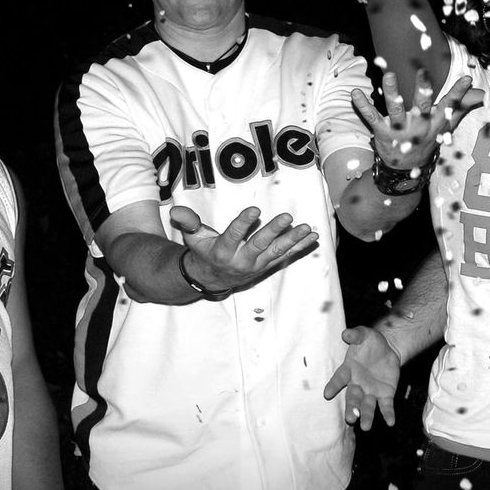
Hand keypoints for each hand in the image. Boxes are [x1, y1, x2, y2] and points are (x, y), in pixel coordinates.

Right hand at [169, 205, 317, 294]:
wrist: (211, 280)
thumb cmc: (203, 252)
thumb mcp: (192, 237)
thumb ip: (188, 223)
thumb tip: (176, 211)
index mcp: (222, 251)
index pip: (234, 235)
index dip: (244, 223)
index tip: (255, 209)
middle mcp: (241, 260)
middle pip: (259, 244)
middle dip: (274, 231)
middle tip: (287, 216)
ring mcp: (256, 264)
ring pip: (276, 251)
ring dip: (293, 240)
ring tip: (307, 228)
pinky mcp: (267, 266)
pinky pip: (285, 256)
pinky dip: (299, 247)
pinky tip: (313, 237)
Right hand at [322, 326, 399, 429]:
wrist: (388, 349)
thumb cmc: (371, 342)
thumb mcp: (365, 334)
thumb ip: (356, 335)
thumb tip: (346, 333)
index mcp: (349, 370)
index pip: (339, 379)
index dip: (333, 386)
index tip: (327, 394)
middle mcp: (358, 384)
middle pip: (353, 398)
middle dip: (351, 408)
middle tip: (350, 418)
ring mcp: (371, 391)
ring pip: (367, 406)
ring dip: (366, 416)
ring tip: (366, 427)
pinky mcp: (385, 395)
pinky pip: (385, 406)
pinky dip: (388, 414)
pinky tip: (390, 422)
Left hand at [355, 71, 481, 173]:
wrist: (405, 171)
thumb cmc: (426, 140)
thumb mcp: (445, 125)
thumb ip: (461, 107)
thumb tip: (481, 94)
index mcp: (435, 123)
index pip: (450, 106)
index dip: (459, 93)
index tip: (466, 78)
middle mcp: (419, 126)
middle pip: (422, 107)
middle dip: (423, 90)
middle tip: (422, 72)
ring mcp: (400, 130)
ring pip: (396, 110)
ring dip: (392, 93)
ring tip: (388, 76)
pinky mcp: (382, 133)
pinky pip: (371, 117)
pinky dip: (362, 105)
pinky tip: (355, 92)